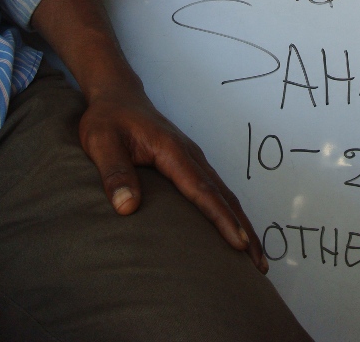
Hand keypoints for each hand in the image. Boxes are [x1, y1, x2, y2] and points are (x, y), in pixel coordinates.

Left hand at [78, 82, 267, 273]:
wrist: (117, 95)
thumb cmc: (108, 118)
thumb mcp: (101, 143)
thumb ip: (115, 172)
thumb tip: (128, 207)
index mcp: (172, 150)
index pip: (201, 190)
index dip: (221, 218)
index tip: (238, 244)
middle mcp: (189, 154)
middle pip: (223, 195)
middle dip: (243, 228)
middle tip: (258, 263)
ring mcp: (192, 157)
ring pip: (223, 192)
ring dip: (240, 221)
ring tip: (253, 255)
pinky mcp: (188, 162)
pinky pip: (214, 188)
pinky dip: (228, 209)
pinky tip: (232, 225)